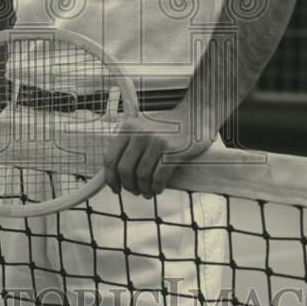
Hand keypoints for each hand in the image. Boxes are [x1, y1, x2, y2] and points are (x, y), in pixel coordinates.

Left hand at [103, 106, 217, 198]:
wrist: (196, 113)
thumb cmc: (168, 125)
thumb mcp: (142, 126)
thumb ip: (129, 142)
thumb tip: (116, 173)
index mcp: (127, 128)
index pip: (110, 159)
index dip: (111, 178)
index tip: (115, 189)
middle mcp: (139, 134)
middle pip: (124, 170)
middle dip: (128, 186)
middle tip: (134, 191)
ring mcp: (157, 142)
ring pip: (141, 176)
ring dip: (143, 189)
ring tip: (147, 192)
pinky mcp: (173, 151)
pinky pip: (158, 177)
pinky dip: (156, 188)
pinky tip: (157, 189)